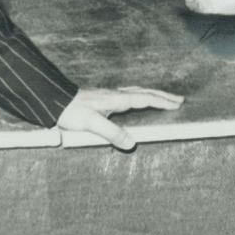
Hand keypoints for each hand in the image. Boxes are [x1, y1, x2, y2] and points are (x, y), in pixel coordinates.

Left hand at [56, 87, 183, 149]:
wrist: (55, 101)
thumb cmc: (71, 112)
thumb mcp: (92, 124)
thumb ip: (112, 133)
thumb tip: (131, 143)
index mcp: (116, 99)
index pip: (144, 98)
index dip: (161, 102)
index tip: (177, 104)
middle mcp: (115, 94)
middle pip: (144, 92)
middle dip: (162, 95)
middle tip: (179, 99)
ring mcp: (109, 94)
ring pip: (137, 91)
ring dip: (153, 94)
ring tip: (164, 98)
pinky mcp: (103, 98)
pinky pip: (129, 94)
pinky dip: (141, 95)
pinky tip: (138, 101)